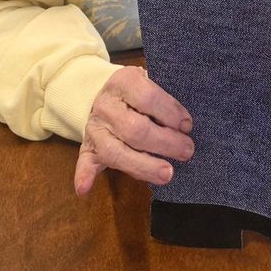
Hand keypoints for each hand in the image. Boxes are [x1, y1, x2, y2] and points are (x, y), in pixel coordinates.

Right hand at [74, 66, 193, 195]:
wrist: (107, 95)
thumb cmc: (139, 92)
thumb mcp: (151, 83)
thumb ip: (164, 100)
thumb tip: (186, 124)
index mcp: (123, 82)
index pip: (147, 97)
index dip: (169, 113)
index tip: (187, 125)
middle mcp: (105, 105)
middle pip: (134, 129)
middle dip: (164, 143)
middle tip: (187, 151)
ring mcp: (94, 128)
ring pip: (115, 152)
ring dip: (143, 166)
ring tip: (167, 174)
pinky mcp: (87, 147)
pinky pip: (83, 162)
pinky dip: (83, 175)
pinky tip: (85, 188)